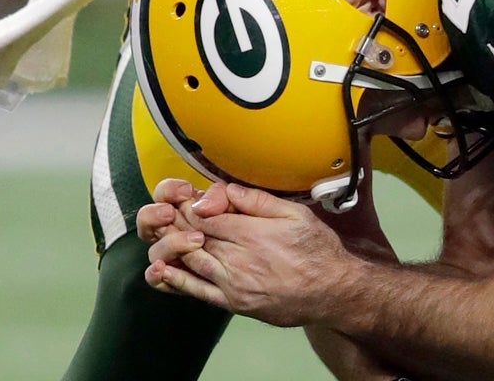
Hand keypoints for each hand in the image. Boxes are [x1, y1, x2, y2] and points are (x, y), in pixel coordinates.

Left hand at [145, 181, 358, 327]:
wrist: (332, 291)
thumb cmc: (318, 251)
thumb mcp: (297, 215)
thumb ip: (260, 201)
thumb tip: (229, 190)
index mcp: (253, 233)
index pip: (206, 215)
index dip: (189, 206)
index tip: (183, 199)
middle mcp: (240, 259)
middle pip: (194, 236)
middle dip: (177, 222)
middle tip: (167, 212)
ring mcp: (234, 284)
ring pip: (191, 260)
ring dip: (172, 246)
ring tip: (164, 234)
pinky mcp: (234, 303)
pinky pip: (197, 291)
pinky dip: (176, 279)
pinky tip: (162, 270)